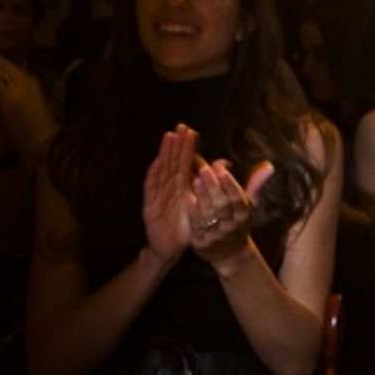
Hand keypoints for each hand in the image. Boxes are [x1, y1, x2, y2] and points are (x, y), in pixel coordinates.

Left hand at [0, 52, 53, 162]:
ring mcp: (17, 90)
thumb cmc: (38, 124)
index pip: (13, 67)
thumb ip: (29, 89)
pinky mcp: (7, 99)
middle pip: (5, 66)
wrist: (42, 138)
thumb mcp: (35, 102)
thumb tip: (25, 79)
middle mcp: (26, 83)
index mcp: (33, 84)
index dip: (0, 60)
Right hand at [142, 125, 196, 267]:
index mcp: (181, 184)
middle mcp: (168, 186)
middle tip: (181, 126)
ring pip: (161, 170)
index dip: (187, 147)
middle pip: (172, 162)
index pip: (184, 162)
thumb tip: (224, 163)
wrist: (171, 247)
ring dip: (164, 153)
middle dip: (176, 144)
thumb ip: (210, 182)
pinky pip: (151, 189)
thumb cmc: (186, 222)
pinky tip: (157, 162)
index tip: (191, 130)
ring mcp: (158, 195)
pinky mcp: (150, 206)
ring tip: (169, 137)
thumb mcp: (201, 201)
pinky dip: (154, 175)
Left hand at [189, 157, 274, 272]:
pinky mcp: (202, 242)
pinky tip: (188, 198)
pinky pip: (196, 226)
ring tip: (196, 180)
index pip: (238, 198)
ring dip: (203, 197)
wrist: (230, 255)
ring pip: (209, 215)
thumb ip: (255, 185)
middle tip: (204, 169)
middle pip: (223, 205)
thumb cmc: (238, 222)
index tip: (221, 167)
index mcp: (243, 214)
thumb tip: (268, 166)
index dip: (230, 183)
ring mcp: (216, 234)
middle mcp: (231, 225)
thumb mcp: (250, 205)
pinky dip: (193, 212)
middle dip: (214, 186)